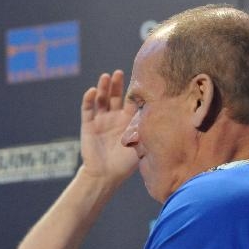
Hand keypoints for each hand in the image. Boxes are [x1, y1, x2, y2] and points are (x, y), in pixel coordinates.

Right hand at [80, 70, 138, 184]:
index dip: (134, 90)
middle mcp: (115, 118)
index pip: (131, 101)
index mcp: (129, 121)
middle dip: (117, 84)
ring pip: (101, 99)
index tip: (138, 78)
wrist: (105, 176)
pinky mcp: (88, 125)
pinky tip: (91, 91)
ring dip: (103, 88)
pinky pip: (87, 110)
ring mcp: (101, 120)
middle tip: (120, 73)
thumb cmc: (125, 163)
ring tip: (105, 77)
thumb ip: (146, 128)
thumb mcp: (140, 143)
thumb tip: (161, 112)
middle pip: (116, 96)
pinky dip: (88, 100)